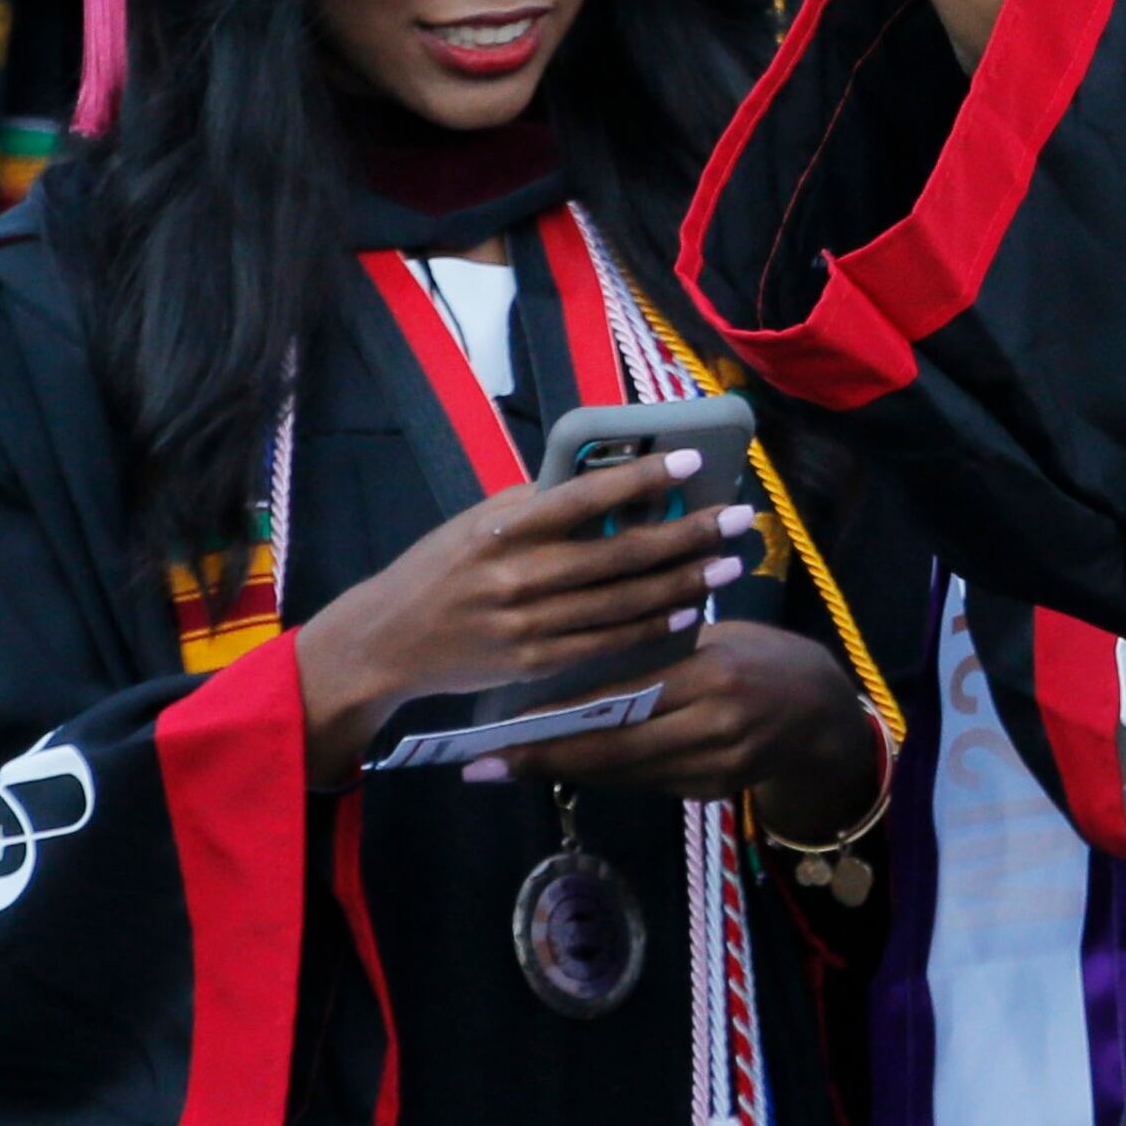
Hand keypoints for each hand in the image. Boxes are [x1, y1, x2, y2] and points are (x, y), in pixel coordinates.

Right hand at [286, 452, 757, 781]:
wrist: (384, 643)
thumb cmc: (439, 569)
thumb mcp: (476, 523)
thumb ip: (537, 507)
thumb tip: (611, 484)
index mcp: (501, 528)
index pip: (583, 497)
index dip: (640, 480)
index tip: (689, 462)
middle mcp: (516, 576)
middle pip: (619, 555)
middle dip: (689, 534)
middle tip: (741, 517)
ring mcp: (527, 624)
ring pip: (622, 603)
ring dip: (684, 582)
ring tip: (729, 563)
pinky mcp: (533, 663)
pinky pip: (606, 644)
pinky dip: (652, 628)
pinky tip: (689, 612)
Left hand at [487, 620, 876, 818]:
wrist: (823, 710)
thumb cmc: (761, 654)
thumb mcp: (714, 637)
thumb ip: (657, 656)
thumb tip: (576, 672)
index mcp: (713, 675)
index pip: (620, 701)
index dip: (556, 720)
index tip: (499, 733)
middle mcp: (715, 727)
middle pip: (613, 750)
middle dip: (543, 760)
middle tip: (484, 766)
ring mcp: (717, 767)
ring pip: (625, 774)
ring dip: (568, 770)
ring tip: (513, 765)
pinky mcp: (715, 792)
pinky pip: (648, 784)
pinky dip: (609, 773)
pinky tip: (573, 765)